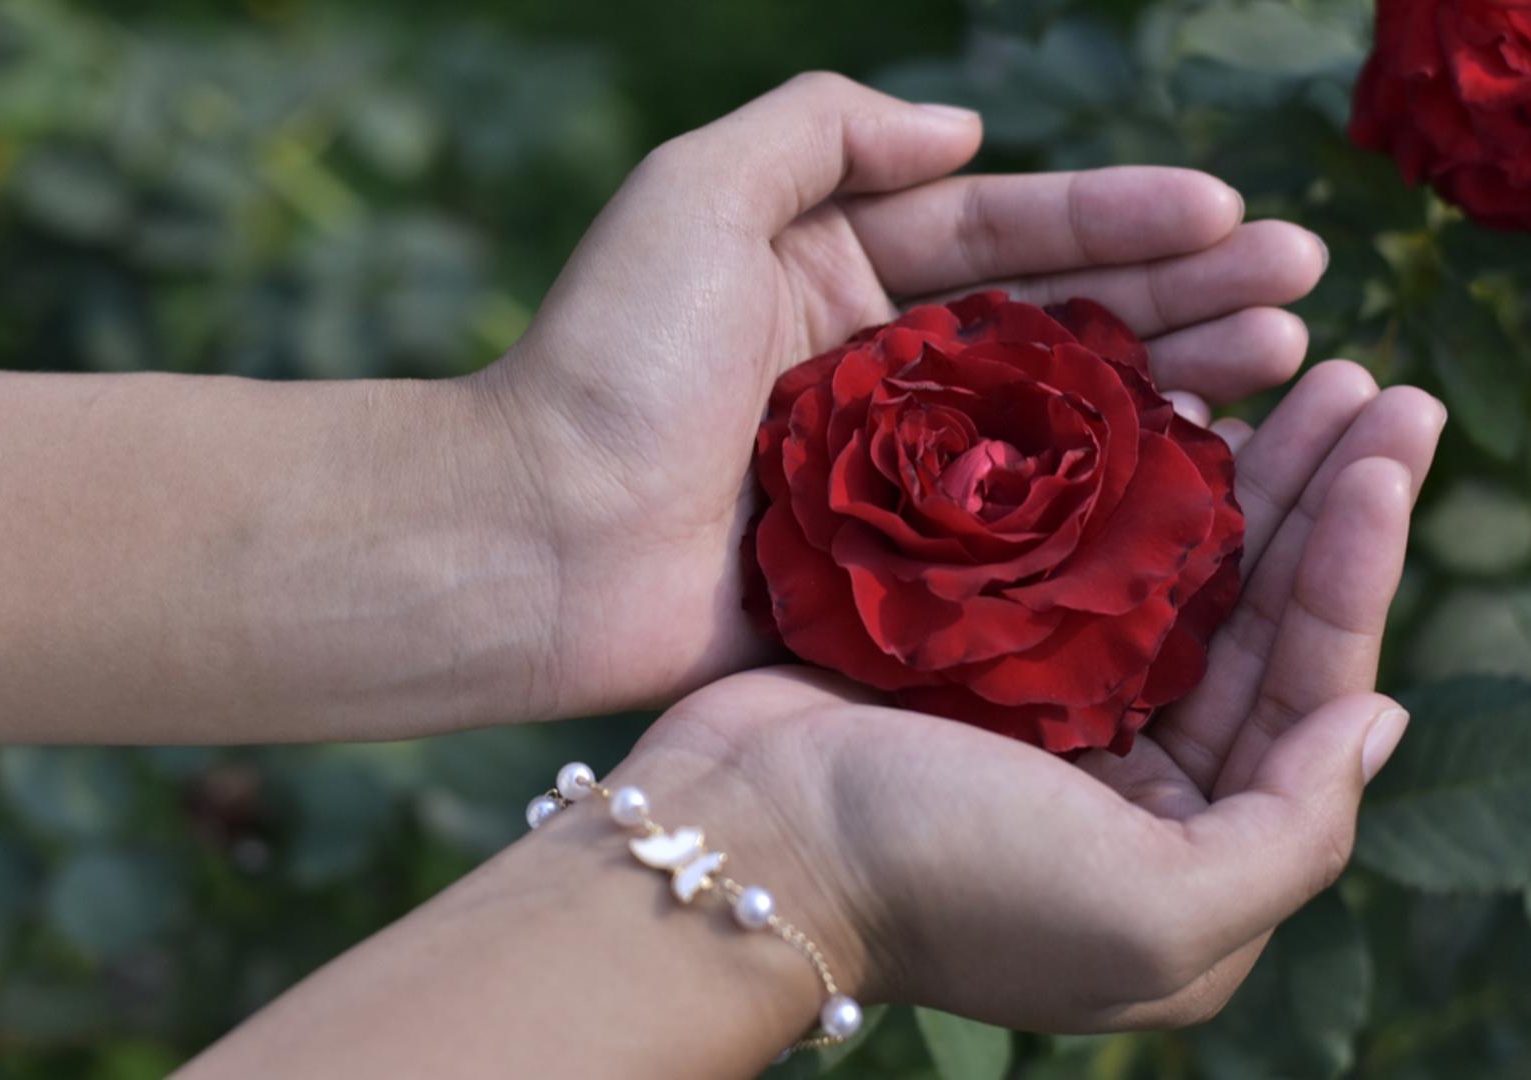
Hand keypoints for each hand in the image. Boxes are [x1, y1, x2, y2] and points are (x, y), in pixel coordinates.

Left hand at [481, 71, 1328, 718]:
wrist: (534, 540)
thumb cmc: (608, 360)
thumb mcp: (697, 194)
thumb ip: (823, 132)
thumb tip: (967, 128)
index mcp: (835, 275)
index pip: (1005, 232)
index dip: (1119, 217)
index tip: (1229, 212)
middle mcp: (878, 374)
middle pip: (1056, 326)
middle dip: (1178, 302)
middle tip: (1298, 297)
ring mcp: (893, 481)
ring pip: (1056, 429)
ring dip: (1171, 395)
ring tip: (1281, 370)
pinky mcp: (894, 574)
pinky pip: (1019, 538)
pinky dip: (1109, 514)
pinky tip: (1203, 488)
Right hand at [614, 371, 1442, 1032]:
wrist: (749, 837)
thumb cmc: (947, 882)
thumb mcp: (1155, 920)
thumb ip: (1295, 834)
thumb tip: (1375, 718)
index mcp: (1188, 839)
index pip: (1307, 689)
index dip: (1354, 570)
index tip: (1387, 453)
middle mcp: (1129, 762)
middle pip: (1250, 612)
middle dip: (1318, 496)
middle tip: (1366, 382)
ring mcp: (1044, 690)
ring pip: (1168, 561)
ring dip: (1237, 466)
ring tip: (1296, 362)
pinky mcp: (967, 633)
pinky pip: (1068, 537)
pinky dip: (1117, 470)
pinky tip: (1163, 393)